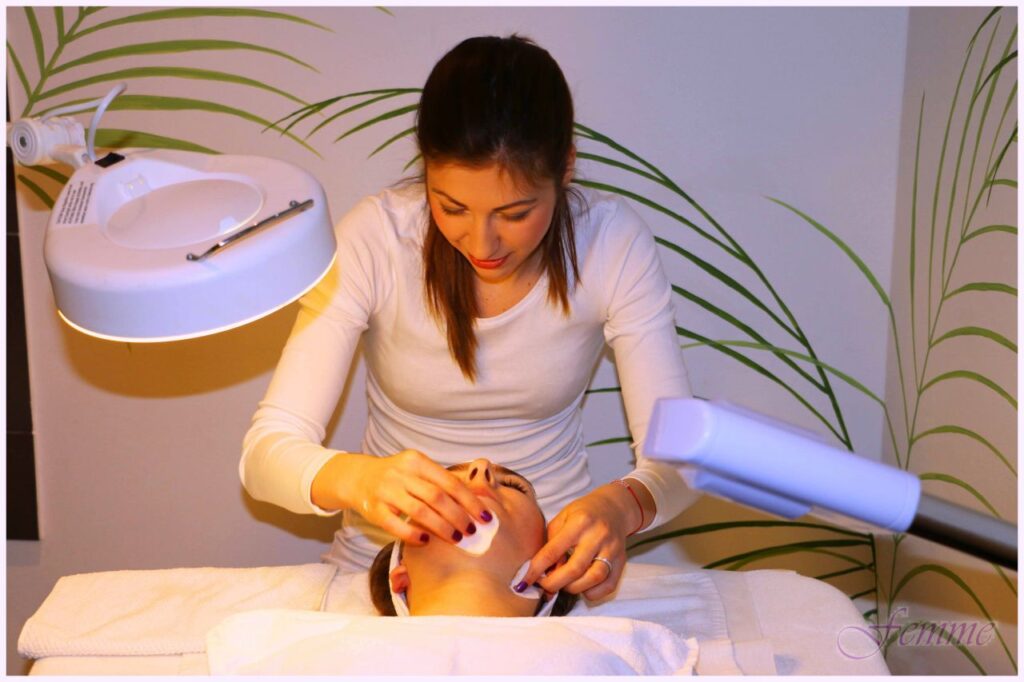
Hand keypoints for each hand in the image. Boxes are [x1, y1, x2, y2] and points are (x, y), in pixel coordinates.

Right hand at [315, 449, 492, 546]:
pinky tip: (426, 541)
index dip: (470, 500)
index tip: (485, 516)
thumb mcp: (418, 469)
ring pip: (419, 511)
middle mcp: (401, 474)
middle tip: (473, 531)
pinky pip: (395, 524)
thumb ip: (442, 481)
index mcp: (417, 461)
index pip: (449, 481)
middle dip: (459, 516)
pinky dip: (413, 534)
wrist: (358, 478)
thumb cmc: (398, 477)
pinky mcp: (373, 509)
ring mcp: (386, 491)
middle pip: (437, 496)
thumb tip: (477, 499)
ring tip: (457, 538)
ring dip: (441, 527)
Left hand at [520, 483, 639, 600]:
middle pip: (575, 569)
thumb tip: (544, 572)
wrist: (614, 508)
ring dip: (573, 588)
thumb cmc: (583, 513)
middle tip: (544, 587)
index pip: (553, 551)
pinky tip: (582, 586)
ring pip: (593, 579)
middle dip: (554, 583)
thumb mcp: (562, 518)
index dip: (537, 569)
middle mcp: (598, 536)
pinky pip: (607, 586)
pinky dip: (591, 593)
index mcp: (580, 522)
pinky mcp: (622, 562)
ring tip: (563, 584)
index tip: (525, 581)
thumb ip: (551, 543)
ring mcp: (612, 550)